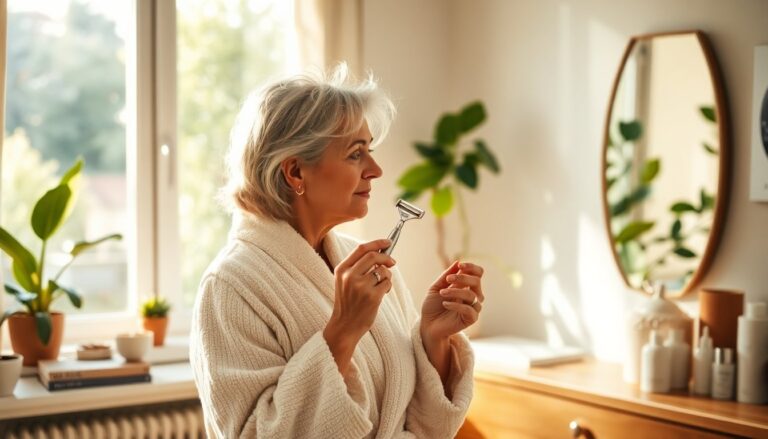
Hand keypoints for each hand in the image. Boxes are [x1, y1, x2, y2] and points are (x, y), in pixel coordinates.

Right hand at [323, 239, 394, 374]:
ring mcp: (360, 287)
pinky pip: (387, 282)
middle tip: (393, 262)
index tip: (387, 242)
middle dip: (386, 257)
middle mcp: (349, 276)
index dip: (377, 243)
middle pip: (373, 256)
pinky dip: (388, 286)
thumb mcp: (345, 281)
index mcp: (341, 270)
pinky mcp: (372, 297)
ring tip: (382, 285)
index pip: (361, 249)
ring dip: (387, 275)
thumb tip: (381, 252)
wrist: (344, 326)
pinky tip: (382, 293)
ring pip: (383, 270)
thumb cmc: (348, 302)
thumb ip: (358, 267)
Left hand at [420, 261, 484, 341]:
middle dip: (462, 277)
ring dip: (456, 291)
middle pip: (477, 281)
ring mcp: (473, 307)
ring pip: (472, 295)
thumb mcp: (436, 287)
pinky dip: (456, 305)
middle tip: (448, 280)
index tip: (460, 265)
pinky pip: (469, 309)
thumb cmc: (432, 306)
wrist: (428, 325)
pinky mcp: (471, 319)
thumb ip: (446, 275)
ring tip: (442, 293)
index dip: (472, 267)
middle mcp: (472, 295)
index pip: (478, 273)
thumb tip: (458, 262)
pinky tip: (445, 304)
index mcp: (466, 286)